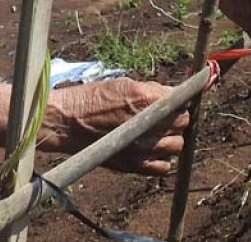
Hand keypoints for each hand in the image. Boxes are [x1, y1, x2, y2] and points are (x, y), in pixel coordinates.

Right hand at [39, 79, 187, 175]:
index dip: (181, 99)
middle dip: (176, 117)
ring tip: (156, 133)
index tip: (178, 99)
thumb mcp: (124, 83)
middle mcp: (151, 125)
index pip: (183, 99)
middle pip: (183, 122)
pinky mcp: (136, 165)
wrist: (67, 122)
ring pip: (177, 145)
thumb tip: (172, 93)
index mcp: (148, 99)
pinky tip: (150, 150)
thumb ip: (152, 89)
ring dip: (171, 137)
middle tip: (163, 115)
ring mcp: (145, 147)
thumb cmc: (91, 99)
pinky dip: (161, 159)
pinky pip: (164, 167)